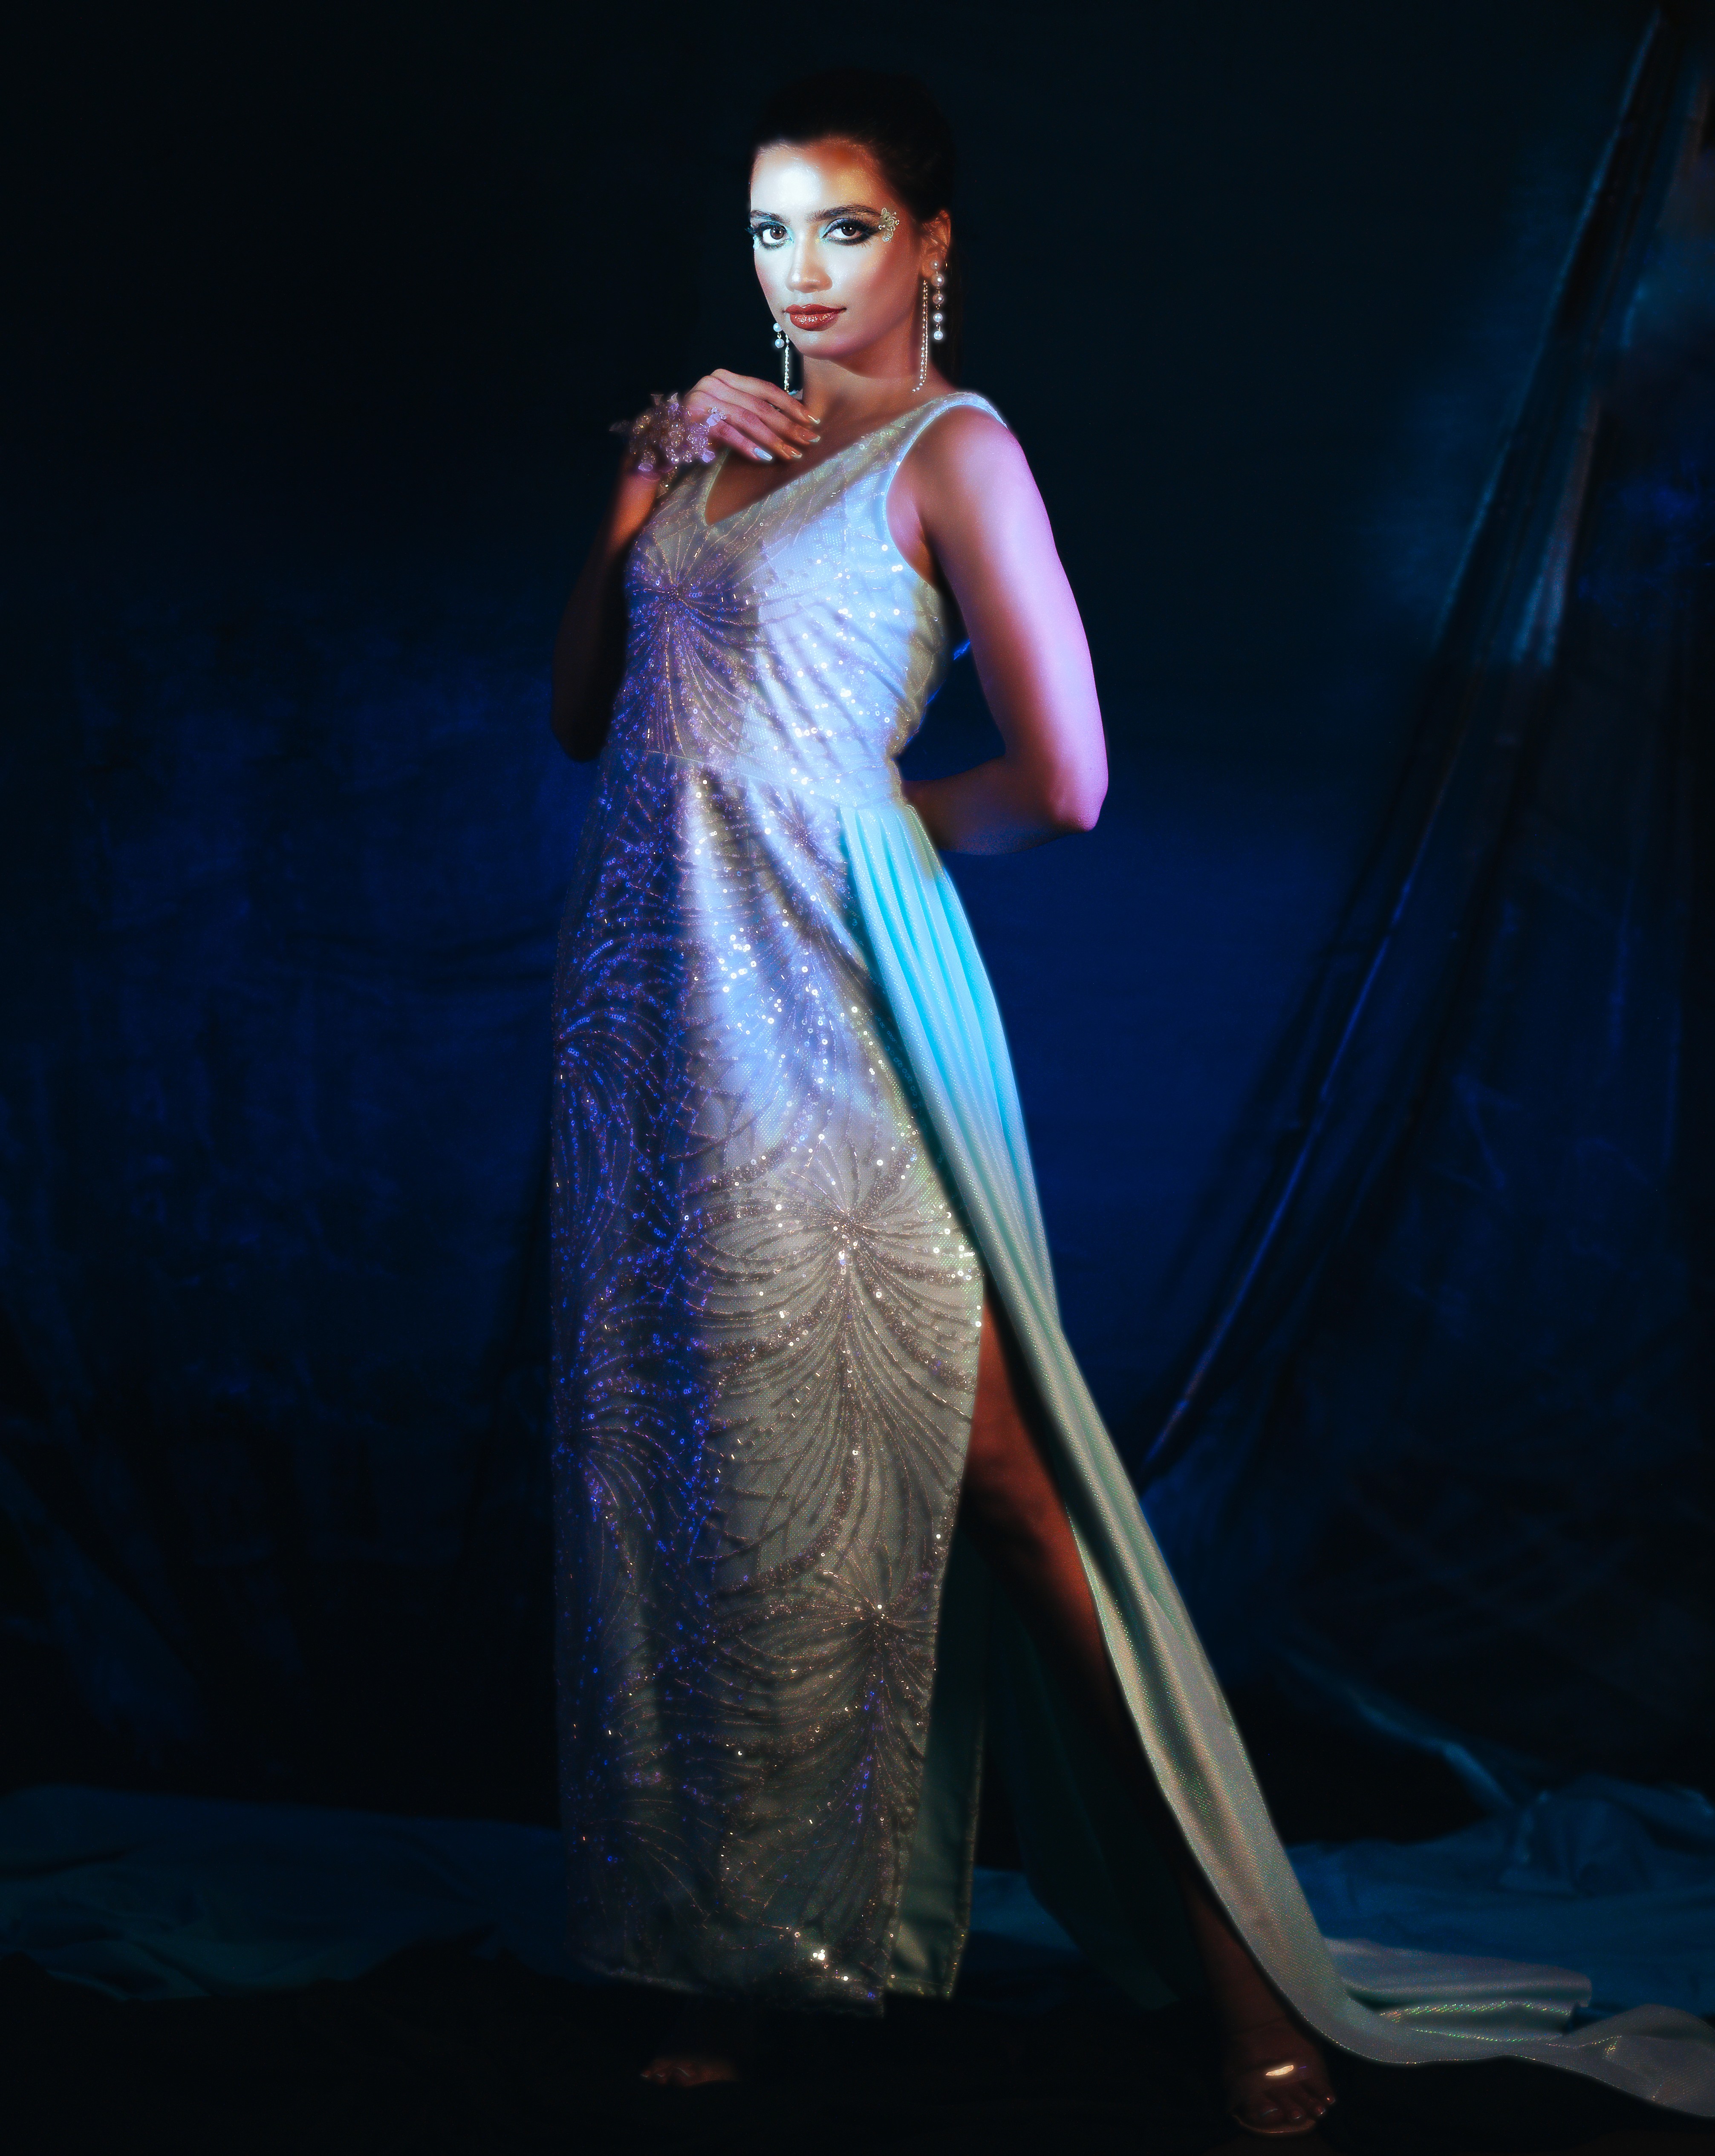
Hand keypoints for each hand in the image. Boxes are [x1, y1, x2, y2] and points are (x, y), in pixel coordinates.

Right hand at [682, 369, 819, 463]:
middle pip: (760, 406)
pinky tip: (765, 458)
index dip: (790, 405)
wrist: (662, 442)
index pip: (765, 389)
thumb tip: (791, 421)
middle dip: (788, 425)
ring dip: (773, 439)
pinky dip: (748, 446)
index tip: (811, 420)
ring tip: (791, 454)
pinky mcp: (695, 421)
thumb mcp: (728, 415)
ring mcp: (703, 400)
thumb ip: (752, 412)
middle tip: (808, 440)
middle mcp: (714, 384)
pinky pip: (728, 434)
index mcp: (725, 378)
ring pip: (748, 419)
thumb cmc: (700, 430)